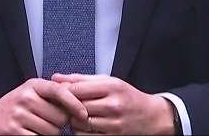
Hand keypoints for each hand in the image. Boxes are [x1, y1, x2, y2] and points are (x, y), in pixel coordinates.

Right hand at [0, 78, 87, 134]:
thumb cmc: (15, 106)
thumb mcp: (31, 92)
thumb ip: (52, 93)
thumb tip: (78, 96)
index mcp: (33, 85)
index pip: (60, 91)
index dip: (75, 103)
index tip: (83, 114)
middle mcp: (26, 97)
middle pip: (60, 116)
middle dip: (60, 123)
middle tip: (48, 121)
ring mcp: (19, 114)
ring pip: (53, 131)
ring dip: (50, 133)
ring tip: (38, 127)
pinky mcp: (14, 130)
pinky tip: (32, 133)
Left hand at [53, 73, 174, 134]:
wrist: (152, 117)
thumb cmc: (128, 97)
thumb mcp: (109, 81)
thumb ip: (81, 79)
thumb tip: (56, 77)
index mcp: (112, 87)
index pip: (78, 89)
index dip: (64, 92)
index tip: (59, 93)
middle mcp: (113, 105)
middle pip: (77, 107)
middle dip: (69, 107)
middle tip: (68, 105)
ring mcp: (114, 124)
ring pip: (79, 124)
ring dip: (74, 121)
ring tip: (79, 116)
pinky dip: (82, 133)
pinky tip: (86, 127)